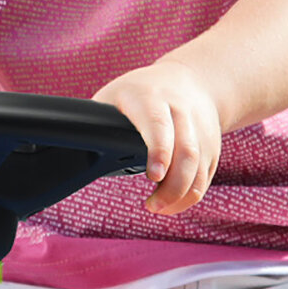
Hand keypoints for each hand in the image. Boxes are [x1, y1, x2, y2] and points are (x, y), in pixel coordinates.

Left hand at [93, 60, 222, 213]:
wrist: (191, 80)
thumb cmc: (141, 92)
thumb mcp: (114, 96)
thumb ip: (97, 121)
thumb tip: (74, 151)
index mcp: (152, 98)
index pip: (160, 126)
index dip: (159, 152)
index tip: (153, 176)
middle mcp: (182, 112)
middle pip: (186, 152)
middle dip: (173, 185)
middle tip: (152, 206)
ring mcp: (201, 129)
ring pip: (200, 167)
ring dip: (182, 195)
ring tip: (159, 207)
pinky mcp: (213, 146)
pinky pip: (206, 175)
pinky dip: (191, 195)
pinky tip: (173, 203)